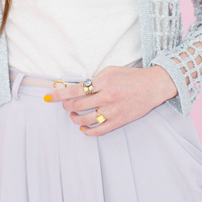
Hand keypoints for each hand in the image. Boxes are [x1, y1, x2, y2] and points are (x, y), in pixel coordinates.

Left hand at [45, 65, 177, 135]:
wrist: (153, 86)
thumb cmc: (131, 76)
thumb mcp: (111, 70)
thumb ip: (95, 79)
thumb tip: (79, 86)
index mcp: (103, 82)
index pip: (75, 89)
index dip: (59, 95)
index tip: (48, 97)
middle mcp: (106, 96)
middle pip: (78, 105)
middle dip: (67, 106)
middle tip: (66, 105)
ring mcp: (112, 110)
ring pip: (86, 119)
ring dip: (75, 118)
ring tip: (74, 115)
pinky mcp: (119, 121)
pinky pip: (99, 130)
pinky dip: (88, 130)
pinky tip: (83, 128)